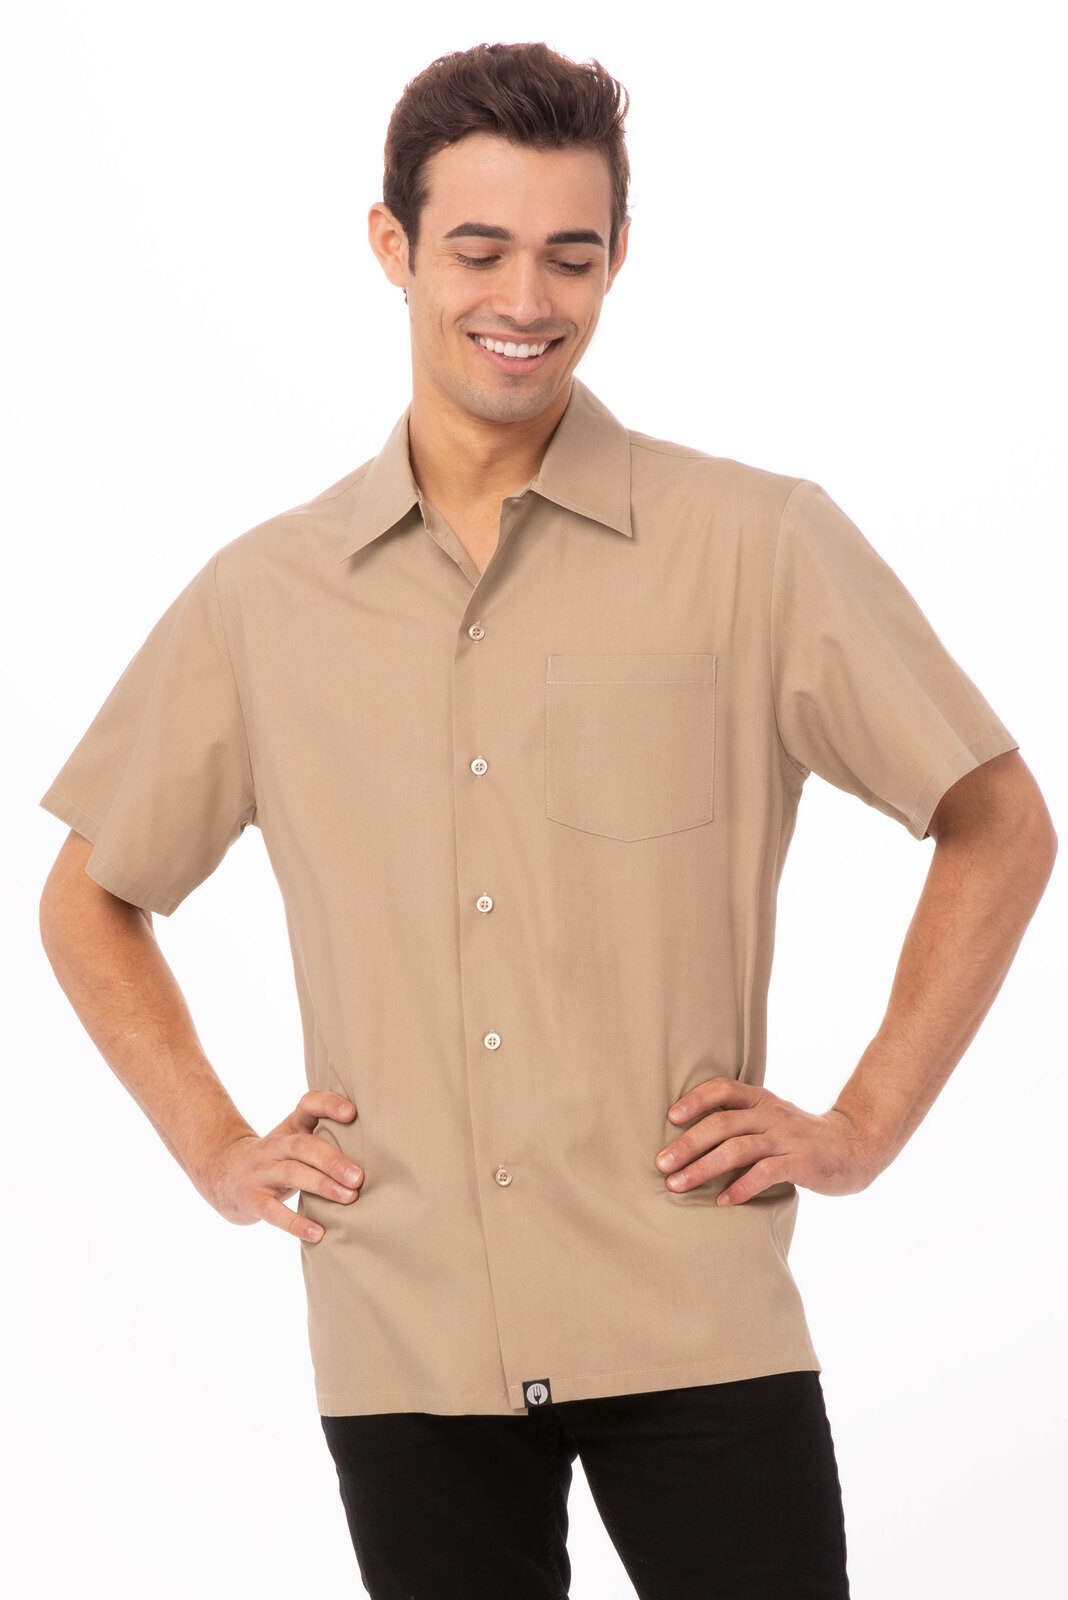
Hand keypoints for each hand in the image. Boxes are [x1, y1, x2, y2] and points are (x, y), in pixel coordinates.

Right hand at [200, 1091, 362, 1242]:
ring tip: (349, 1197)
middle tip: (359, 1176)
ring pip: (291, 1174)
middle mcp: (274, 1146)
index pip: (307, 1105)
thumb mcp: (293, 1141)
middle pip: (303, 1146)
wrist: (220, 1173)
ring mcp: (260, 1172)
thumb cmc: (275, 1159)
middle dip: (332, 1160)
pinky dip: (296, 1223)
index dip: (328, 1105)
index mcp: (289, 1128)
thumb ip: (325, 1139)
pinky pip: (272, 1211)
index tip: (353, 1113)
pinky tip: (318, 1233)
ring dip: (322, 1185)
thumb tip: (379, 1149)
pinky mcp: (250, 1199)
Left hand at [654, 1077, 878, 1205]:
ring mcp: (786, 1138)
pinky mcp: (801, 1163)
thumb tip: (693, 1135)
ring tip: (678, 1185)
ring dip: (703, 1167)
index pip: (723, 1088)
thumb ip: (743, 1120)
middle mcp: (771, 1115)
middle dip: (687, 1144)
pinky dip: (741, 1188)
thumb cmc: (803, 1137)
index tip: (670, 1117)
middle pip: (721, 1123)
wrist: (856, 1146)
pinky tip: (723, 1202)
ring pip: (737, 1148)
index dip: (695, 1099)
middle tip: (661, 1164)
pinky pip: (764, 1174)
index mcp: (762, 1100)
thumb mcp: (774, 1118)